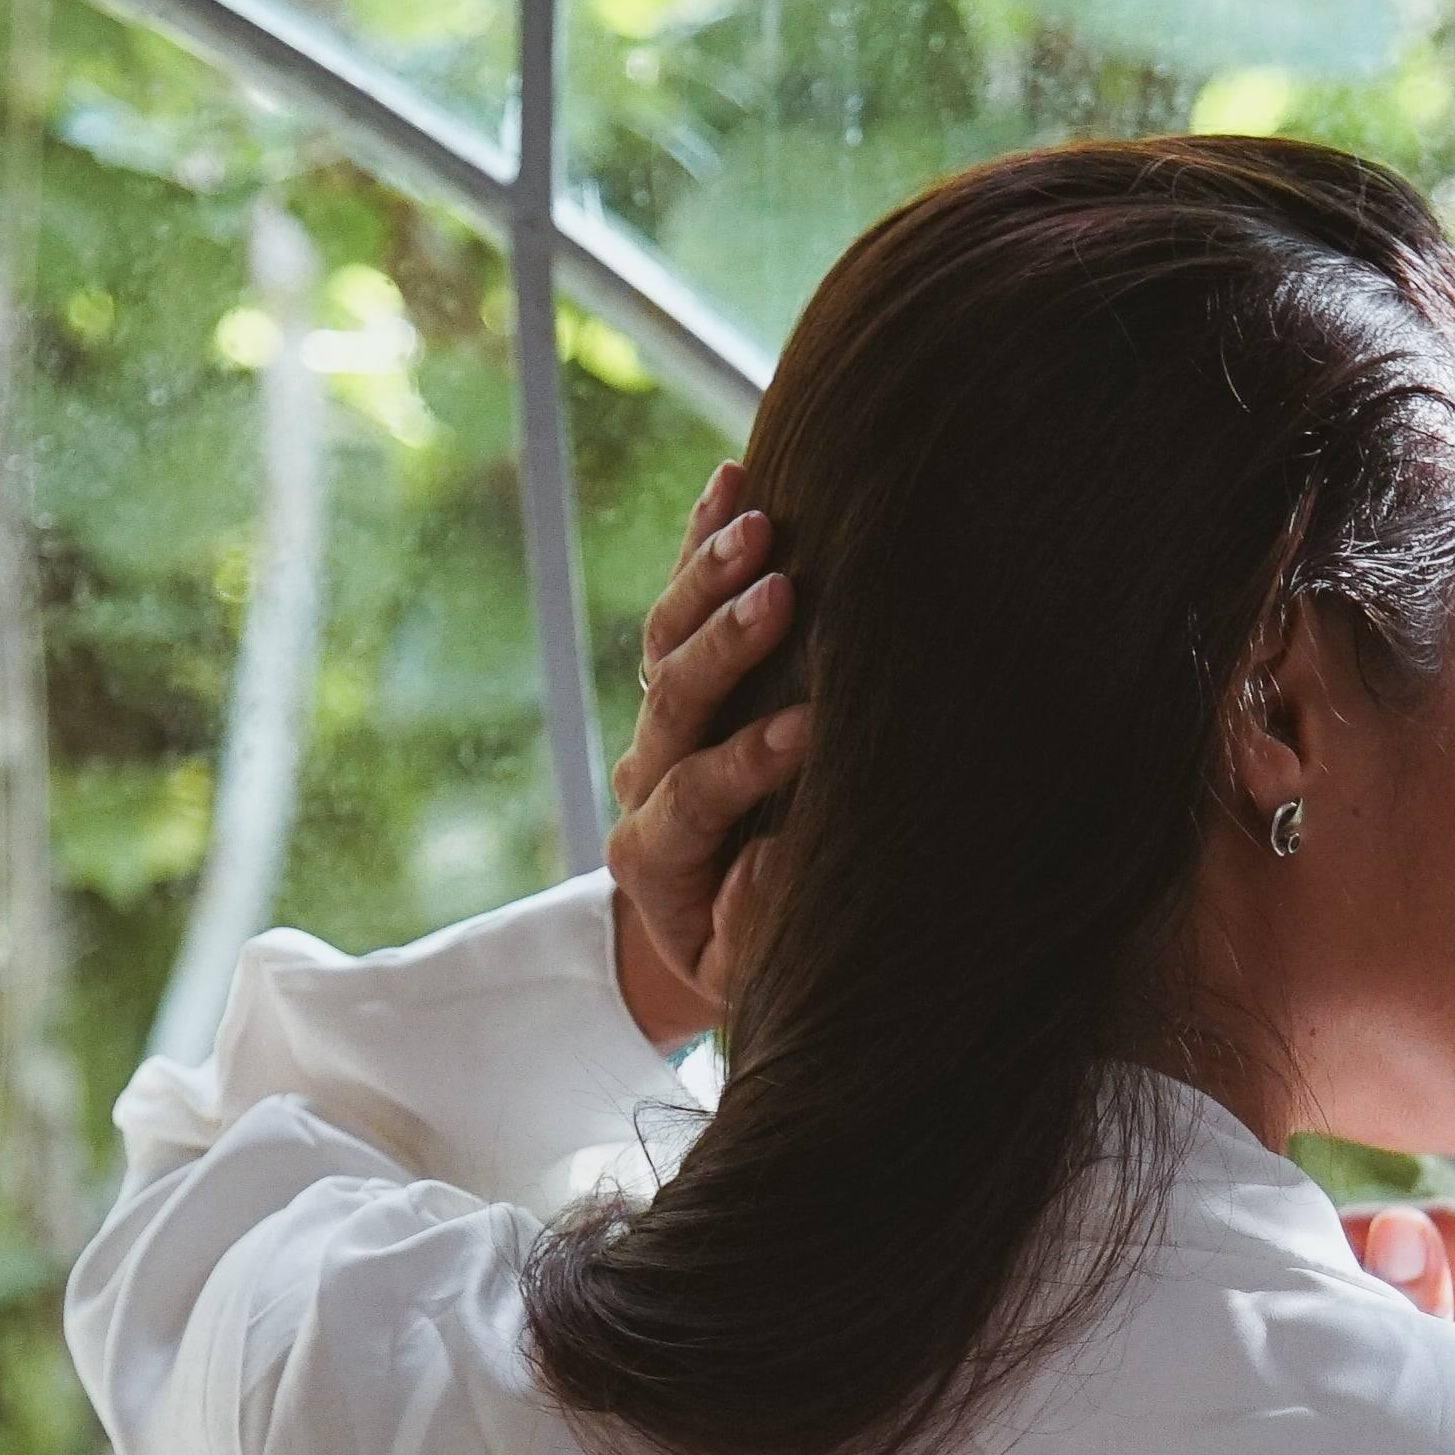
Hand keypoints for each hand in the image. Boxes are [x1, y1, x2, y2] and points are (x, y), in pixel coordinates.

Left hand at [606, 458, 813, 1045]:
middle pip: (673, 698)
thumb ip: (752, 928)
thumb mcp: (747, 974)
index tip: (810, 732)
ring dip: (710, 574)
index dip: (749, 763)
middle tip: (781, 595)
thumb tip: (767, 861)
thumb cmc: (747, 959)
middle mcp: (644, 779)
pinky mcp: (673, 684)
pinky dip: (699, 543)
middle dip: (727, 644)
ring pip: (666, 638)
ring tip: (761, 519)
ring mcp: (655, 725)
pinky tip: (733, 481)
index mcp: (655, 854)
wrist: (694, 934)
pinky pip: (679, 603)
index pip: (697, 793)